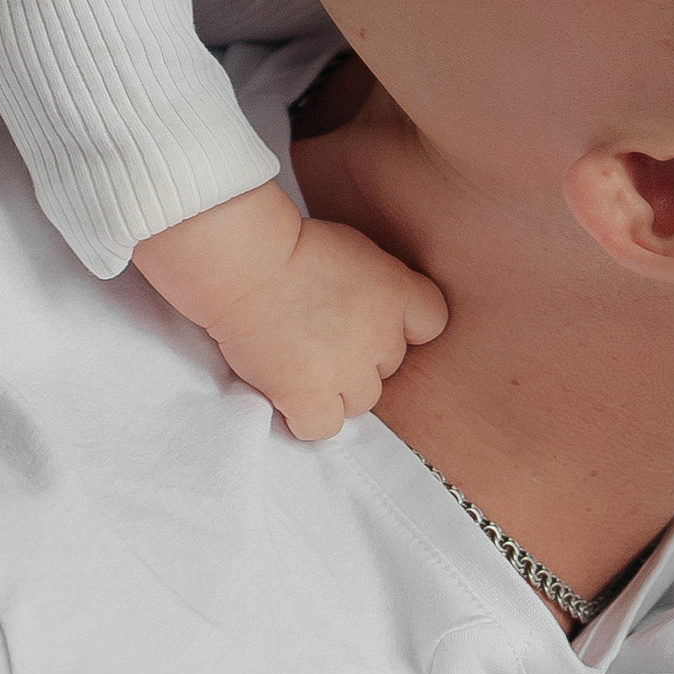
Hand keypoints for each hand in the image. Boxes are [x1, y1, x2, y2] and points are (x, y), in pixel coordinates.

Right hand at [136, 185, 447, 442]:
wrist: (242, 262)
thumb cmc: (288, 246)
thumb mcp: (354, 249)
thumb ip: (378, 284)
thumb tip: (379, 312)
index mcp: (397, 291)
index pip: (431, 323)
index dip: (404, 325)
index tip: (373, 319)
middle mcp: (381, 335)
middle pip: (389, 365)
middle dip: (361, 355)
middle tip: (320, 334)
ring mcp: (347, 369)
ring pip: (361, 402)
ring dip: (336, 388)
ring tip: (301, 361)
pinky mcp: (308, 395)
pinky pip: (322, 427)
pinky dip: (306, 416)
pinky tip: (288, 392)